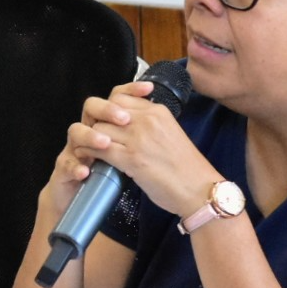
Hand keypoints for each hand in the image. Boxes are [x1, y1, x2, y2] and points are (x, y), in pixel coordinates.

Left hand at [64, 78, 215, 218]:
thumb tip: (124, 122)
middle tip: (91, 135)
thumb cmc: (185, 168)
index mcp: (157, 111)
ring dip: (88, 138)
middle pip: (105, 110)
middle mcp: (147, 120)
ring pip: (99, 128)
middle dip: (95, 122)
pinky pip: (100, 148)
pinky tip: (86, 157)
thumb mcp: (169, 133)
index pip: (120, 97)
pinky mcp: (131, 158)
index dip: (107, 109)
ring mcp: (139, 138)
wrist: (200, 190)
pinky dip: (88, 152)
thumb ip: (148, 124)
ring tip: (86, 147)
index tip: (104, 122)